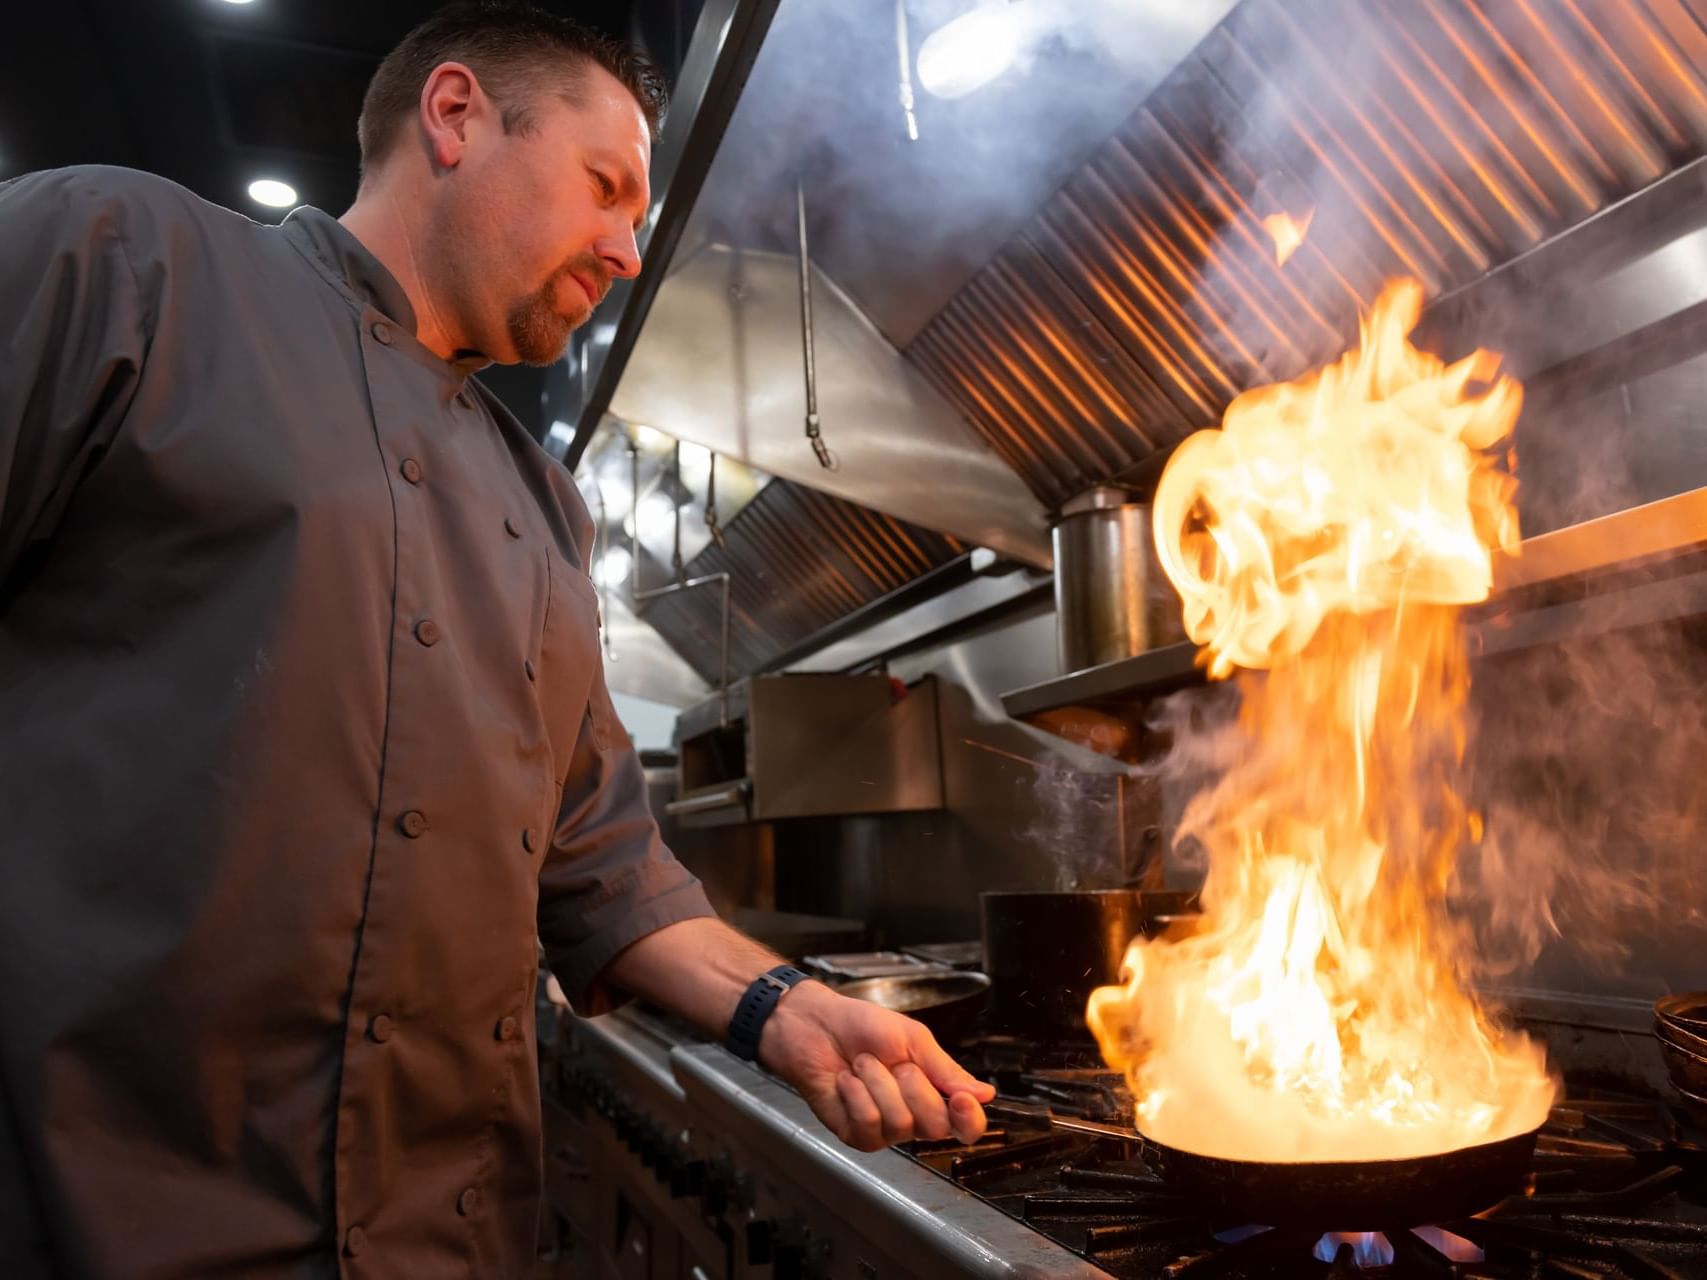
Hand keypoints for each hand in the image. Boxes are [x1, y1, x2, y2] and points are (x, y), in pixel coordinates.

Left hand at [758, 980, 995, 1151]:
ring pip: (900, 1124)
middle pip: (936, 1126)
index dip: (970, 1120)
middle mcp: (912, 1116)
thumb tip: (985, 1094)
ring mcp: (883, 1129)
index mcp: (933, 1091)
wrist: (816, 1024)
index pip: (966, 1125)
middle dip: (914, 1087)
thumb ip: (946, 1070)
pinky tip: (846, 1081)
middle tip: (894, 1062)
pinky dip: (857, 1095)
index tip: (962, 1100)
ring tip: (862, 1064)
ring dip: (878, 1083)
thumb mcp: (913, 1039)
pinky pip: (869, 1124)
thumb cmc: (862, 1026)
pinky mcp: (854, 1133)